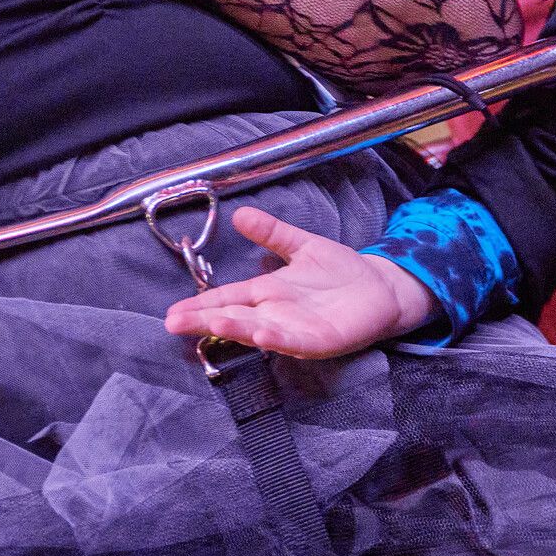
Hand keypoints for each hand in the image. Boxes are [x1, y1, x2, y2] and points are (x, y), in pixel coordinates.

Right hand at [163, 206, 436, 358]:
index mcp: (268, 294)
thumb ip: (272, 233)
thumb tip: (240, 214)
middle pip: (234, 319)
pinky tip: (262, 334)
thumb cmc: (341, 271)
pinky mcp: (322, 340)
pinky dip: (278, 338)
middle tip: (173, 324)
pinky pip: (296, 341)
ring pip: (259, 332)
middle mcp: (277, 315)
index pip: (227, 299)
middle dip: (205, 321)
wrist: (383, 286)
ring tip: (212, 324)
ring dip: (236, 330)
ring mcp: (297, 330)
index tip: (172, 313)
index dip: (201, 306)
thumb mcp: (302, 245)